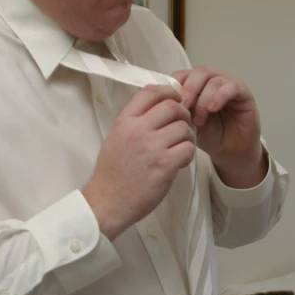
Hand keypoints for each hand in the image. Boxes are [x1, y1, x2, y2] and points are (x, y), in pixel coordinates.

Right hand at [82, 85, 194, 240]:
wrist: (107, 203)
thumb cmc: (112, 174)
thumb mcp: (116, 138)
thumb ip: (136, 122)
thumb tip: (161, 109)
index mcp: (124, 121)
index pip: (150, 91)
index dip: (169, 90)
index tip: (176, 98)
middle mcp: (138, 130)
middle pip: (172, 106)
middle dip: (183, 113)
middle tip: (182, 125)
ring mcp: (152, 147)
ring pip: (184, 128)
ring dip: (187, 136)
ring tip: (179, 147)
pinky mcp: (165, 165)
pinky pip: (188, 149)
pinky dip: (188, 154)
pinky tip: (179, 161)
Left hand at [172, 66, 266, 187]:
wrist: (229, 151)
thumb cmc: (208, 135)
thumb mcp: (187, 123)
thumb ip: (178, 109)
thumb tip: (163, 102)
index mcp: (196, 84)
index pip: (183, 74)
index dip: (175, 86)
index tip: (168, 104)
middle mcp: (212, 80)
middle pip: (199, 72)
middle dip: (188, 89)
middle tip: (182, 107)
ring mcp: (228, 84)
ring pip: (214, 79)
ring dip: (203, 99)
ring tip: (198, 120)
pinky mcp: (243, 93)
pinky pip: (232, 87)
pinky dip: (220, 96)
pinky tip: (212, 109)